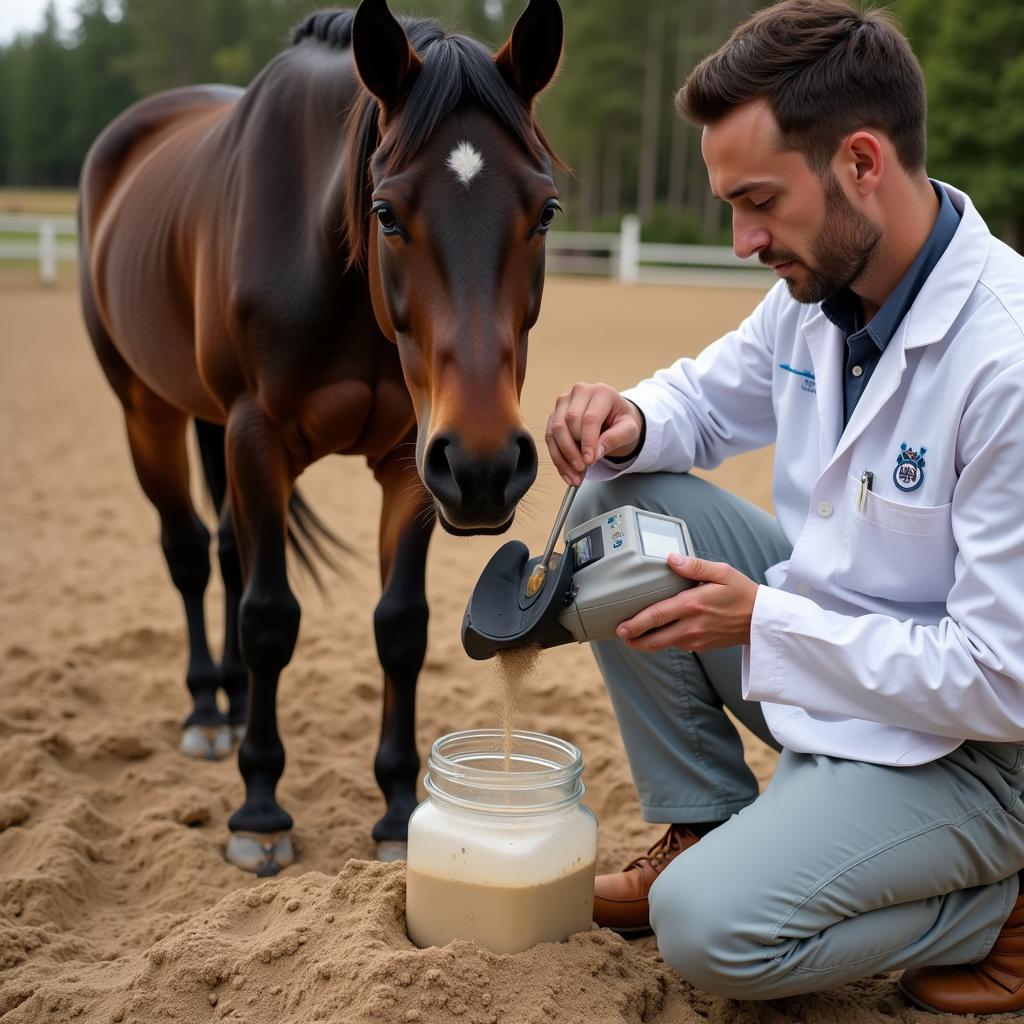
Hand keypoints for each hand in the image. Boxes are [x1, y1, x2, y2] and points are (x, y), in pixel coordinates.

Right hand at [545, 382, 643, 485]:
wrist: (614, 418)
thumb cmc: (622, 421)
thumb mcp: (629, 430)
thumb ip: (615, 439)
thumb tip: (595, 454)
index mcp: (601, 392)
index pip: (590, 418)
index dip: (588, 442)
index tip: (589, 461)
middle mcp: (579, 392)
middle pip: (568, 422)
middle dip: (573, 450)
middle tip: (583, 469)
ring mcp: (564, 402)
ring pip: (555, 430)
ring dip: (563, 457)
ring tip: (575, 475)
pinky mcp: (555, 415)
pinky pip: (550, 437)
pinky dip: (557, 458)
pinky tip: (567, 471)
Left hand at [615, 554, 758, 652]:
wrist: (762, 620)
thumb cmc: (742, 593)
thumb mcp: (722, 572)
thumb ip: (694, 566)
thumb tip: (671, 559)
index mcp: (693, 605)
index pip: (657, 616)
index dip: (636, 623)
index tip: (621, 626)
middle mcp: (692, 625)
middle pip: (655, 639)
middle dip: (634, 639)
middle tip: (620, 634)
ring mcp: (696, 639)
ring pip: (663, 645)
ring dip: (646, 642)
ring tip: (633, 634)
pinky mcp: (700, 646)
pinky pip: (676, 645)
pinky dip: (663, 641)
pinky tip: (657, 633)